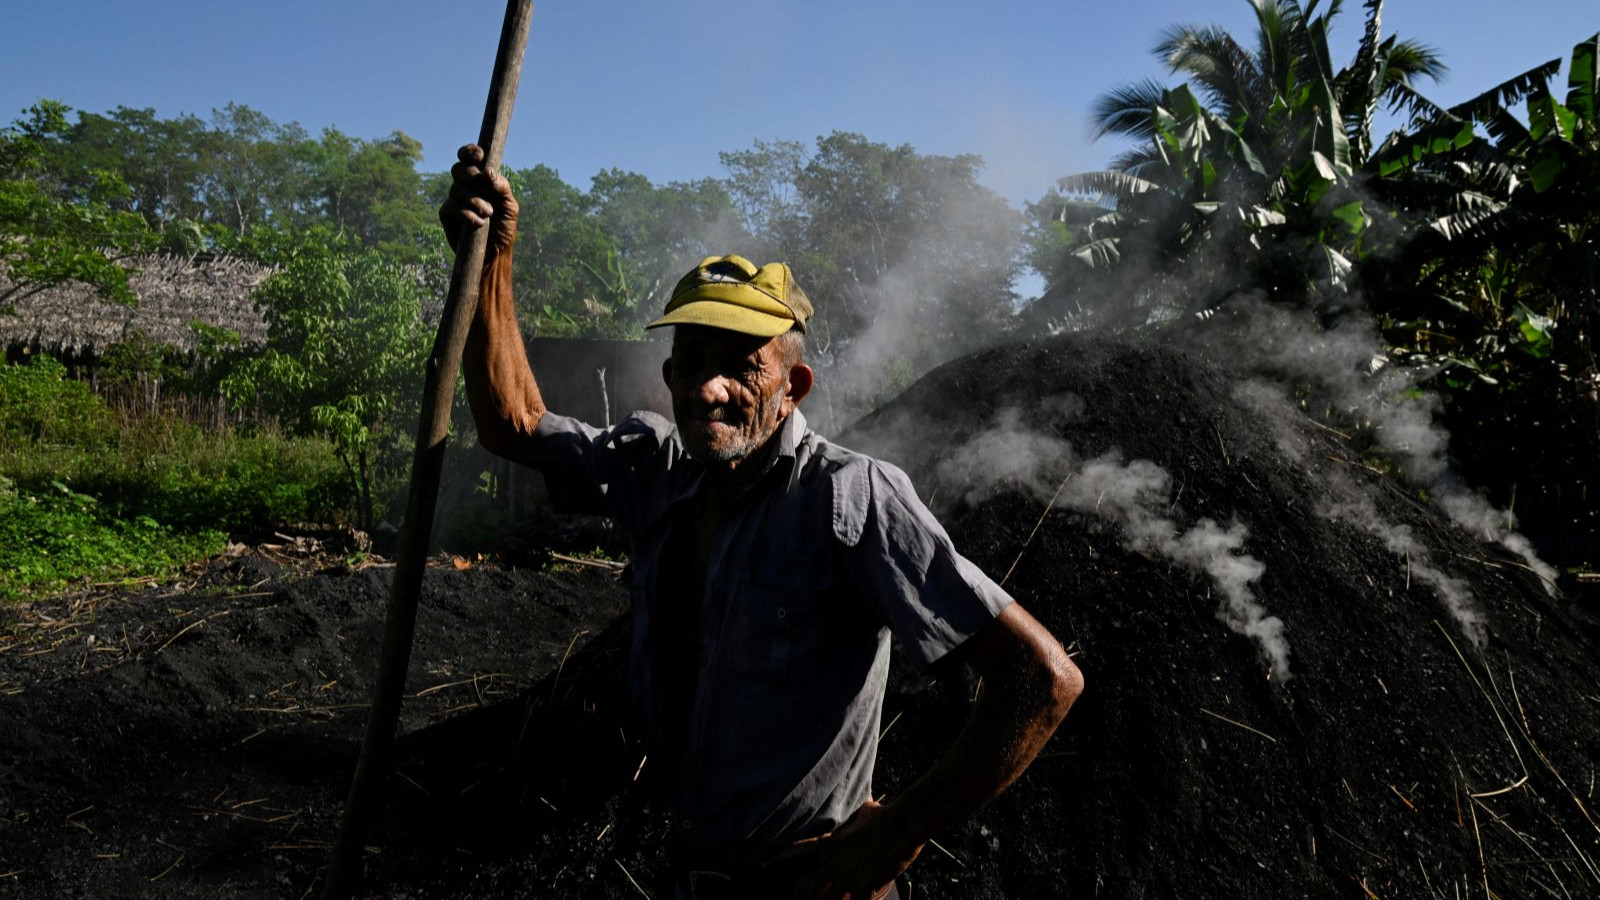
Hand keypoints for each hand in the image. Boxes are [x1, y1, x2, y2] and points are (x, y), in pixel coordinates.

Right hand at [439, 144, 518, 253]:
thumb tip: (488, 173)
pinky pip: (451, 206)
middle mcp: (466, 186)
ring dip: (475, 200)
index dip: (470, 152)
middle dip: (472, 177)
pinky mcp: (447, 215)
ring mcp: (454, 200)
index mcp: (481, 180)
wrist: (496, 254)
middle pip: (458, 169)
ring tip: (488, 214)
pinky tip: (478, 224)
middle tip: (486, 189)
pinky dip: (467, 214)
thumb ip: (502, 187)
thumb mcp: (510, 206)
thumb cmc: (504, 228)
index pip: (469, 158)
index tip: (479, 156)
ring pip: (456, 188)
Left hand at [756, 799, 922, 899]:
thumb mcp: (867, 811)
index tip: (762, 866)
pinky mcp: (864, 887)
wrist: (902, 824)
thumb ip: (861, 814)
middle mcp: (834, 864)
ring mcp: (848, 877)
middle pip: (806, 887)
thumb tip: (869, 804)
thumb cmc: (886, 815)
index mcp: (830, 844)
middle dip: (794, 898)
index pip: (798, 852)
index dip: (779, 860)